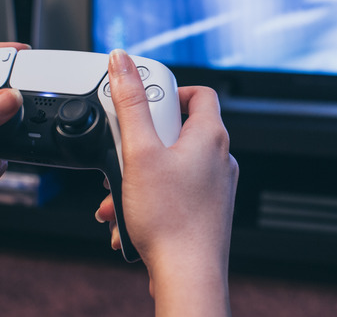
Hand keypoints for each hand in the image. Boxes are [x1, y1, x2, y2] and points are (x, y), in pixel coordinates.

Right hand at [95, 50, 238, 315]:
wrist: (187, 274)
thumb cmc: (171, 219)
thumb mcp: (139, 152)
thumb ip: (130, 103)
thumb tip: (122, 62)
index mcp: (210, 136)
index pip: (198, 93)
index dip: (169, 92)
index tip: (142, 102)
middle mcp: (219, 158)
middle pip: (177, 131)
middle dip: (140, 143)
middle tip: (123, 153)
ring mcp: (214, 186)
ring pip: (170, 165)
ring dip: (137, 175)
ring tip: (118, 192)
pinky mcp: (205, 209)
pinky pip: (173, 191)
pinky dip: (148, 197)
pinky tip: (127, 216)